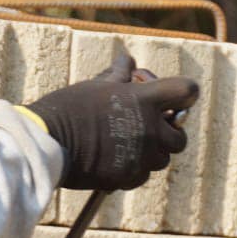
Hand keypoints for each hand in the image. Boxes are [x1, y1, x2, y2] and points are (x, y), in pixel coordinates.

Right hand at [26, 52, 199, 190]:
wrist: (49, 143)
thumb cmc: (70, 108)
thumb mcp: (96, 86)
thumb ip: (118, 75)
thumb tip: (126, 60)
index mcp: (145, 101)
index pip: (187, 92)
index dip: (185, 94)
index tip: (173, 98)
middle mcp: (150, 129)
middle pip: (180, 137)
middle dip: (167, 133)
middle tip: (145, 128)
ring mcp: (142, 156)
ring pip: (162, 159)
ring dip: (150, 153)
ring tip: (125, 145)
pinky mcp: (129, 177)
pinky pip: (142, 175)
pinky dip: (133, 170)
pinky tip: (113, 160)